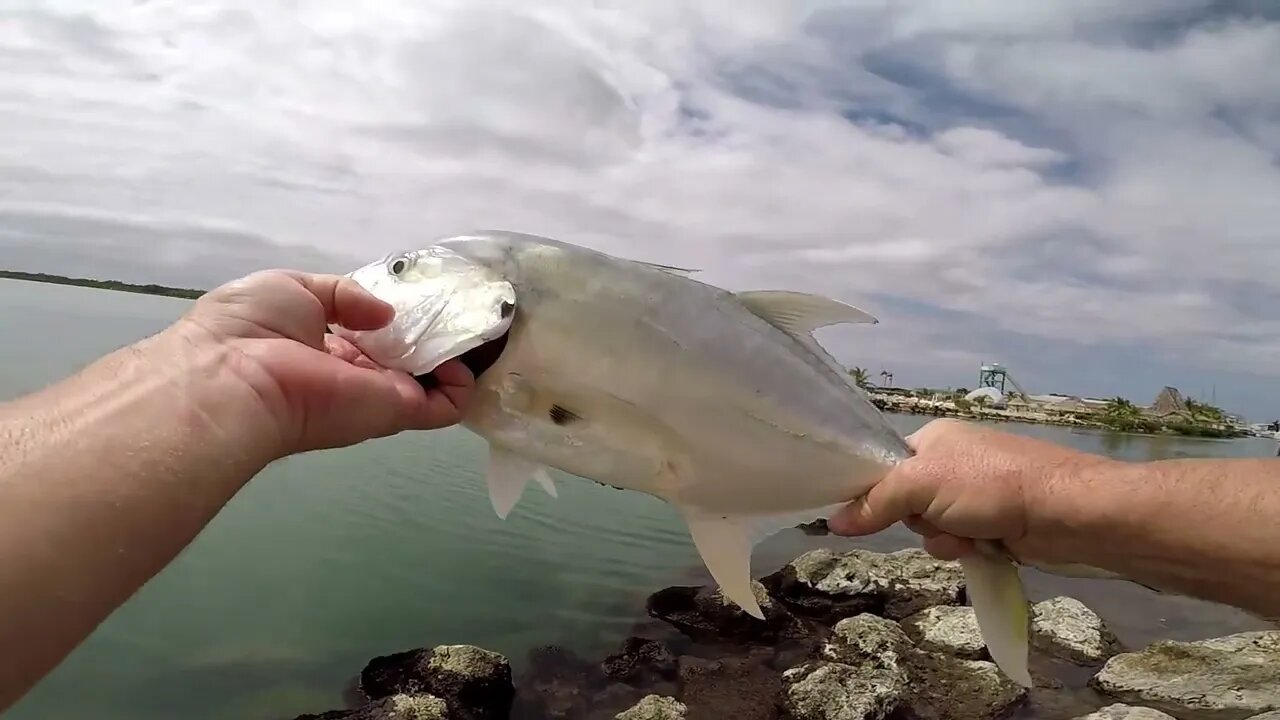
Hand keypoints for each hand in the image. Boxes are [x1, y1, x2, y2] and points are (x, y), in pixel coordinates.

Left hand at [170, 269, 474, 457]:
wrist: (236, 379)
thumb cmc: (252, 327)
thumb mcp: (293, 286)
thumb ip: (344, 294)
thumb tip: (384, 313)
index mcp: (324, 345)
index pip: (371, 335)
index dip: (398, 318)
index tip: (426, 298)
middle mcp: (354, 372)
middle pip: (404, 357)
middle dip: (434, 336)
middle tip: (465, 310)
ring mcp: (377, 394)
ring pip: (430, 381)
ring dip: (456, 359)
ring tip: (482, 327)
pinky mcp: (396, 411)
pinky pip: (442, 405)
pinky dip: (464, 386)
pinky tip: (473, 358)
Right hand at [827, 419, 1112, 562]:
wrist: (1065, 512)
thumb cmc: (989, 485)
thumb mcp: (921, 486)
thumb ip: (875, 503)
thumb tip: (832, 522)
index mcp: (932, 438)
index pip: (884, 465)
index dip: (874, 491)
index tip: (863, 513)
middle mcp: (951, 462)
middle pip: (905, 502)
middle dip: (918, 520)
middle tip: (937, 518)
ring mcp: (974, 494)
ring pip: (931, 527)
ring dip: (944, 538)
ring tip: (969, 535)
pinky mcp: (992, 522)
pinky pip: (958, 541)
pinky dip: (966, 548)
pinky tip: (985, 546)